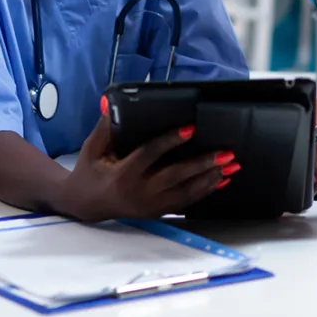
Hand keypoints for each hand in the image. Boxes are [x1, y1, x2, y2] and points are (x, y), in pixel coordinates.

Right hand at [60, 117, 237, 221]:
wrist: (84, 204)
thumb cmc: (90, 170)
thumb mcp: (92, 148)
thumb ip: (104, 127)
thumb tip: (111, 103)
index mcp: (122, 174)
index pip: (150, 155)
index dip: (170, 141)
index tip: (190, 128)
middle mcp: (139, 193)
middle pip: (175, 177)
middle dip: (202, 164)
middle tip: (225, 152)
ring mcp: (149, 206)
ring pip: (185, 193)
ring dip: (210, 179)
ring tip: (231, 165)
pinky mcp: (157, 213)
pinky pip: (185, 203)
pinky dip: (205, 191)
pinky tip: (221, 181)